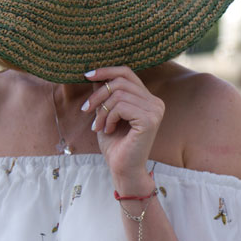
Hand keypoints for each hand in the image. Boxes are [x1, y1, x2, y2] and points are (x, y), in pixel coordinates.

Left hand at [83, 66, 163, 192]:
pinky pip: (121, 106)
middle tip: (86, 110)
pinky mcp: (150, 119)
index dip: (106, 70)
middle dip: (98, 95)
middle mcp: (155, 102)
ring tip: (98, 125)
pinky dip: (109, 117)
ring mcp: (155, 110)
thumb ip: (105, 94)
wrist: (123, 169)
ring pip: (118, 94)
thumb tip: (95, 74)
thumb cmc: (115, 144)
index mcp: (148, 99)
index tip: (87, 75)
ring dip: (101, 110)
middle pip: (120, 82)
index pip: (127, 73)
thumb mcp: (106, 113)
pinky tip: (108, 130)